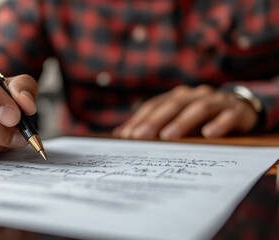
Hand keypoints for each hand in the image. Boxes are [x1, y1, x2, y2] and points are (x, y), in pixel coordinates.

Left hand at [112, 85, 257, 139]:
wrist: (241, 109)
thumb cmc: (201, 119)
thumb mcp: (177, 120)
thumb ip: (152, 126)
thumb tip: (120, 135)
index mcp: (177, 97)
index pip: (154, 106)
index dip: (140, 119)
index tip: (126, 136)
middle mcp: (194, 95)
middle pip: (172, 105)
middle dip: (154, 121)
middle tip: (140, 137)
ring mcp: (217, 101)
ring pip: (198, 108)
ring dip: (182, 122)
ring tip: (167, 137)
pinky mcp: (237, 111)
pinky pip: (228, 116)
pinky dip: (218, 124)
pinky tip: (208, 135)